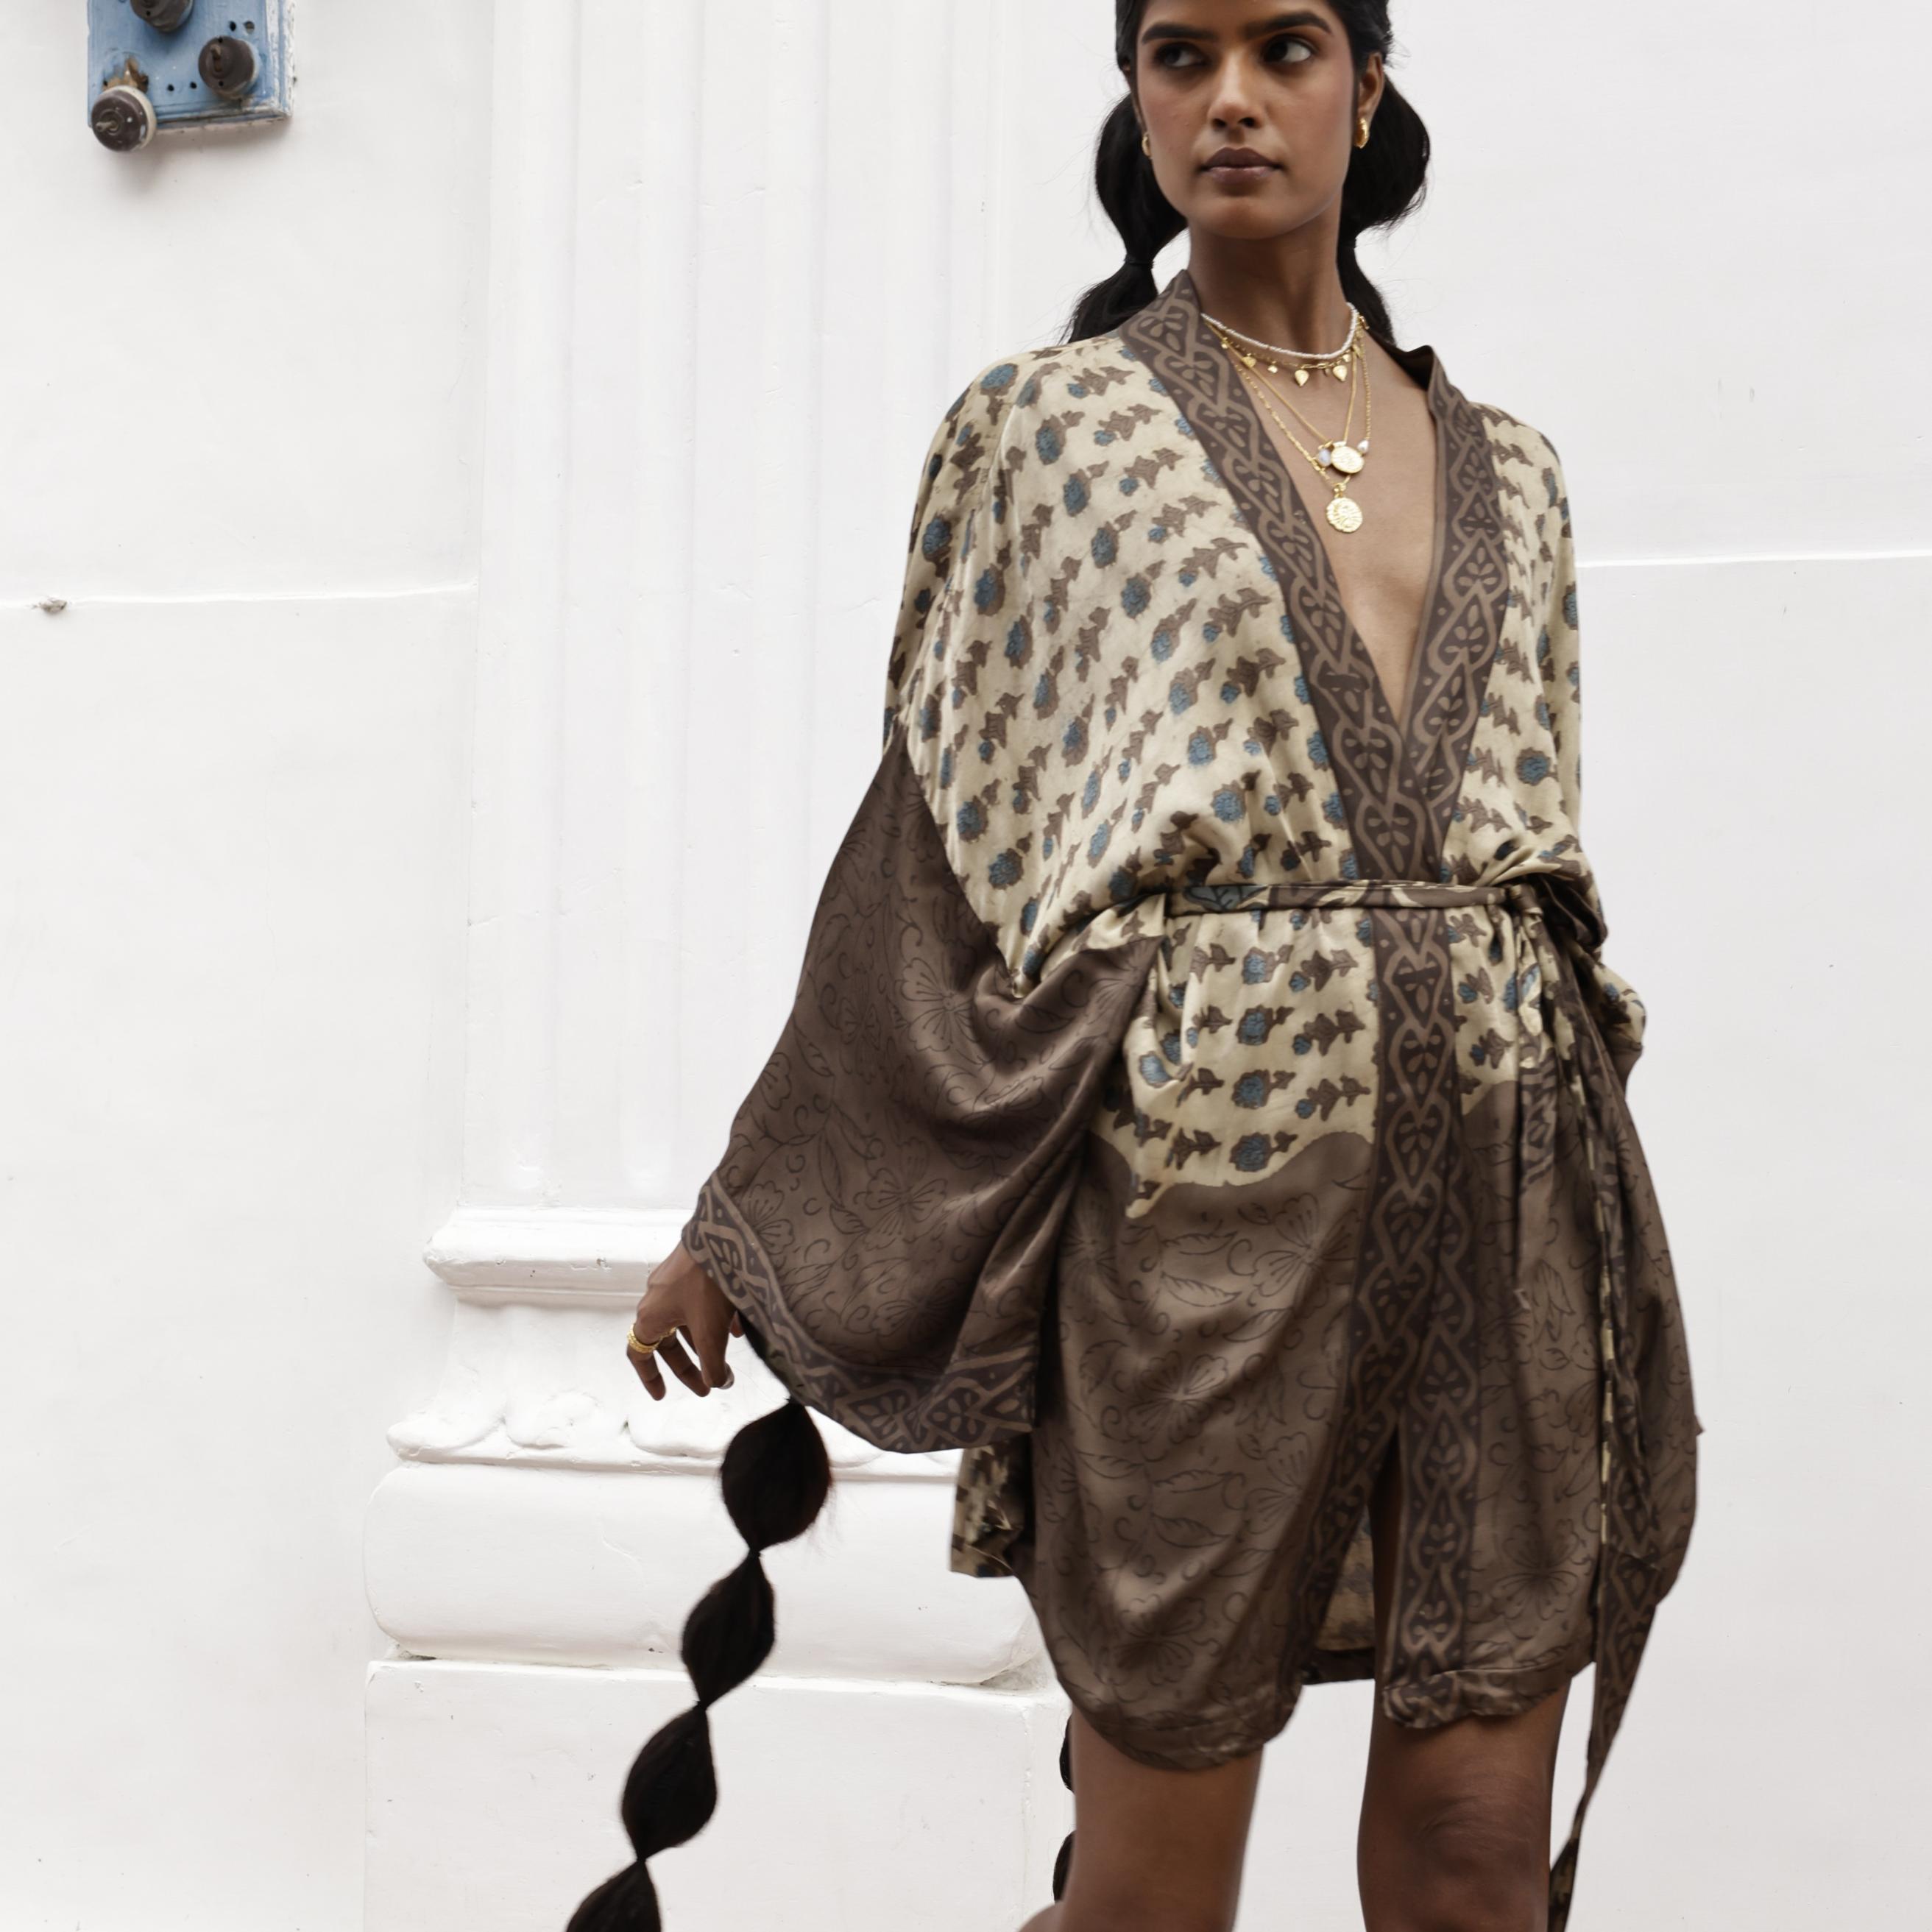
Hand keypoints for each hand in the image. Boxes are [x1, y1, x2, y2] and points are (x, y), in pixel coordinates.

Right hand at [627, 1241, 743, 1400]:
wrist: (721, 1235)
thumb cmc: (708, 1284)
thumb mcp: (710, 1332)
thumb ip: (713, 1365)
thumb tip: (719, 1384)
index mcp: (650, 1316)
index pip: (639, 1353)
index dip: (649, 1377)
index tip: (663, 1396)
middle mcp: (656, 1298)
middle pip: (666, 1341)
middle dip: (688, 1366)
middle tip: (708, 1387)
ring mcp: (674, 1281)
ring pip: (685, 1321)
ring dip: (703, 1343)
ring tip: (725, 1360)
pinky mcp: (692, 1268)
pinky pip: (698, 1302)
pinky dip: (713, 1320)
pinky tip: (737, 1330)